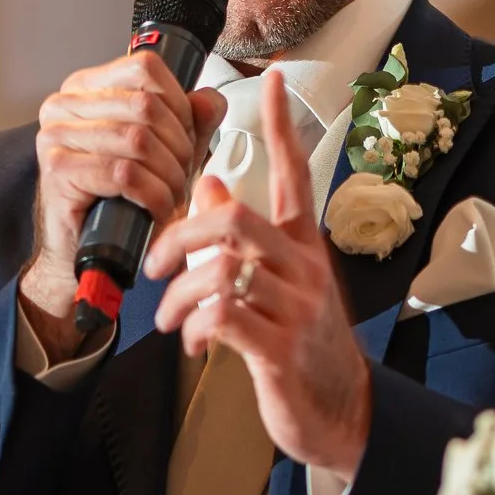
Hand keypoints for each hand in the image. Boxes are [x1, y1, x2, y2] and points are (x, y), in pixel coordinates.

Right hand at [20, 52, 226, 359]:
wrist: (84, 250)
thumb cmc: (120, 199)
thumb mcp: (166, 152)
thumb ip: (192, 121)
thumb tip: (210, 99)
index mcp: (86, 87)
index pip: (145, 68)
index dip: (179, 103)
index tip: (186, 136)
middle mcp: (64, 104)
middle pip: (146, 105)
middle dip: (179, 146)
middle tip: (182, 176)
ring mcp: (55, 135)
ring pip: (138, 140)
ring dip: (168, 175)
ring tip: (171, 196)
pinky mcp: (58, 170)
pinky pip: (123, 173)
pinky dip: (151, 195)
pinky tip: (156, 209)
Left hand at [146, 71, 371, 478]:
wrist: (340, 412)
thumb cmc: (304, 344)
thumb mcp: (278, 284)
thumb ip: (243, 237)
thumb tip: (209, 184)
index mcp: (305, 247)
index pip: (297, 175)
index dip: (283, 128)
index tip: (271, 82)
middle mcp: (306, 270)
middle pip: (236, 221)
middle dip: (180, 235)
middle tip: (155, 263)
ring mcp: (297, 309)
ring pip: (222, 272)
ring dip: (179, 295)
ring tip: (168, 318)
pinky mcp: (281, 350)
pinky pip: (225, 318)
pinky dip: (197, 328)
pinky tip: (194, 344)